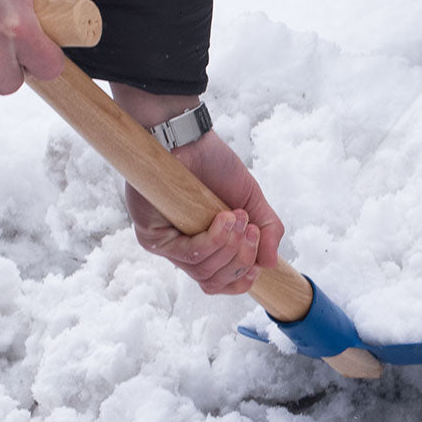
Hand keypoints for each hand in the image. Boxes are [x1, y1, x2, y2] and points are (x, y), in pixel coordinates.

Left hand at [112, 85, 284, 295]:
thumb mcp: (252, 202)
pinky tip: (225, 218)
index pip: (218, 283)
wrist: (188, 138)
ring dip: (230, 247)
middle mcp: (182, 251)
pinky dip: (214, 240)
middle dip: (241, 260)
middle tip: (252, 230)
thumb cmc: (215, 166)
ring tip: (239, 218)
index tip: (257, 267)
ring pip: (203, 272)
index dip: (240, 281)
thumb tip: (269, 265)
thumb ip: (267, 232)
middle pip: (213, 282)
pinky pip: (188, 255)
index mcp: (204, 247)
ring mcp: (166, 246)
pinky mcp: (151, 237)